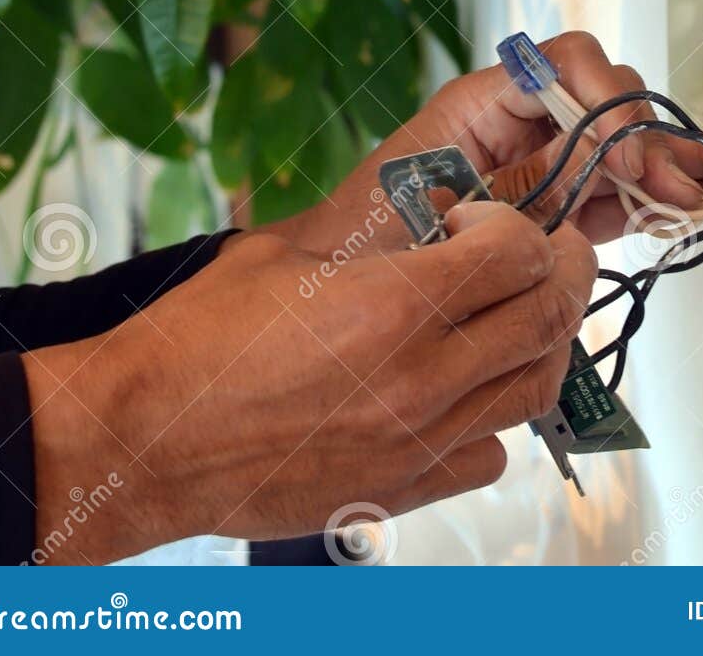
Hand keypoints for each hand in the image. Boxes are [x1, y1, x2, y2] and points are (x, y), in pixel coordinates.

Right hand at [23, 203, 595, 562]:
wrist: (143, 440)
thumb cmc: (196, 341)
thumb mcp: (284, 252)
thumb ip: (368, 235)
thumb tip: (422, 212)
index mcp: (392, 304)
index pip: (518, 254)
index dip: (518, 226)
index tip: (488, 220)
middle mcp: (420, 378)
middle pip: (544, 319)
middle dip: (559, 274)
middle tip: (550, 252)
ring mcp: (416, 442)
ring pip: (533, 389)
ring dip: (540, 342)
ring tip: (521, 312)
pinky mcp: (399, 490)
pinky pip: (489, 452)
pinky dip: (495, 415)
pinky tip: (465, 387)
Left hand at [281, 32, 702, 253]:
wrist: (330, 291)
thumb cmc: (359, 236)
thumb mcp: (433, 200)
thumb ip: (512, 181)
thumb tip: (586, 162)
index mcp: (482, 104)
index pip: (563, 62)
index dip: (605, 98)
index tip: (626, 153)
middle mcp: (519, 123)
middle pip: (604, 100)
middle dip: (647, 137)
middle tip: (677, 185)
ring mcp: (542, 164)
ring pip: (618, 145)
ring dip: (663, 164)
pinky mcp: (558, 207)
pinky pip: (613, 191)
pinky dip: (651, 197)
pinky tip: (689, 202)